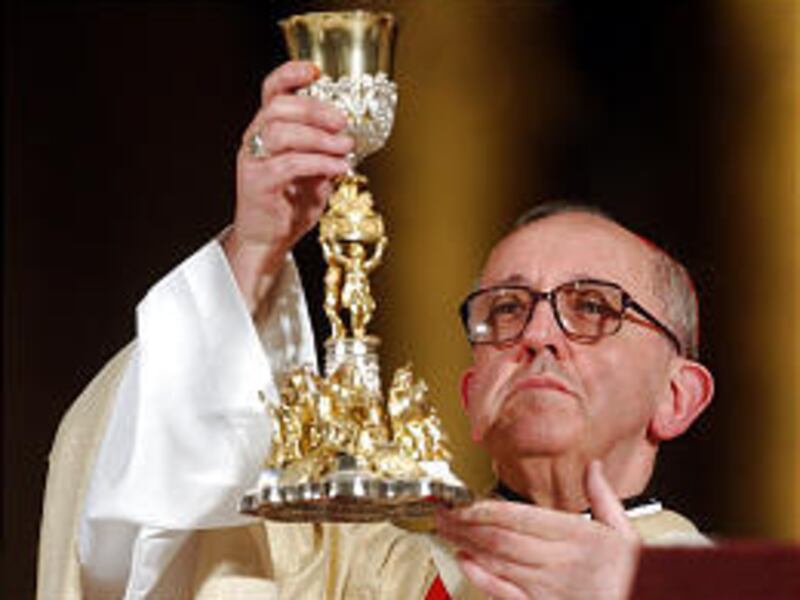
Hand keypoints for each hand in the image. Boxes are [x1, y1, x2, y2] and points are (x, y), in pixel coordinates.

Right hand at [223, 61, 352, 311]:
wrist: (268, 240)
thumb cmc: (288, 204)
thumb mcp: (314, 172)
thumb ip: (325, 152)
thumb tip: (349, 136)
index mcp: (267, 129)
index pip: (271, 90)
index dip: (290, 74)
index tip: (316, 70)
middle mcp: (255, 139)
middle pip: (278, 107)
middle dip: (314, 109)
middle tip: (342, 121)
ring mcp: (253, 160)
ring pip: (281, 132)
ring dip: (319, 137)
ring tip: (344, 147)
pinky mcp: (257, 182)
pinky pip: (289, 163)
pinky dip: (319, 163)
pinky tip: (338, 168)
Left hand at [435, 461, 640, 599]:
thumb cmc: (637, 575)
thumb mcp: (626, 531)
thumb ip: (603, 497)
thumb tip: (594, 467)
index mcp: (576, 535)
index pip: (519, 517)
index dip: (485, 509)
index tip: (463, 501)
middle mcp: (558, 561)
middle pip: (501, 538)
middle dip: (466, 525)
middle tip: (441, 513)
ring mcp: (549, 588)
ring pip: (499, 562)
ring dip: (467, 545)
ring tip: (445, 531)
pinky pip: (507, 594)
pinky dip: (482, 578)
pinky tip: (465, 563)